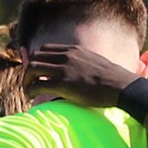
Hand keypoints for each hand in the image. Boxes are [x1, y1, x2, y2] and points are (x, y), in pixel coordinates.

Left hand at [23, 44, 138, 107]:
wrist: (121, 86)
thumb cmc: (113, 81)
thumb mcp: (97, 64)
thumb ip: (86, 64)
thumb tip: (84, 72)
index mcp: (74, 50)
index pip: (46, 49)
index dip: (38, 60)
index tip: (38, 73)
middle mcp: (66, 56)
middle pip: (36, 56)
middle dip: (29, 70)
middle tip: (30, 84)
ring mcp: (64, 69)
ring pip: (32, 68)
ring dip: (26, 80)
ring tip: (28, 92)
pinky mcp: (62, 84)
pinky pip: (37, 84)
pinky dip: (31, 91)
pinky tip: (32, 98)